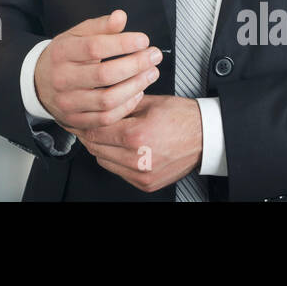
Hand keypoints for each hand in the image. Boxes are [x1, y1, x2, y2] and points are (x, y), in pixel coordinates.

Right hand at [33, 9, 162, 131]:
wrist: (38, 82)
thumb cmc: (64, 56)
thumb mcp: (76, 35)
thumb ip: (100, 26)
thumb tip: (120, 16)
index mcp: (62, 52)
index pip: (94, 47)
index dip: (122, 43)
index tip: (143, 40)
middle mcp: (62, 78)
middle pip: (104, 74)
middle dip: (135, 65)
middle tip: (154, 56)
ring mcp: (68, 102)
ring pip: (107, 99)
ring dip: (135, 86)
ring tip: (151, 73)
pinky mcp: (76, 120)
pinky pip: (106, 118)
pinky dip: (126, 106)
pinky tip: (138, 92)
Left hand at [65, 94, 202, 192]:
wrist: (206, 137)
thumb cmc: (182, 117)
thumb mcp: (149, 102)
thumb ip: (120, 104)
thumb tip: (98, 104)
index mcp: (136, 135)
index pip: (94, 131)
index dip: (83, 121)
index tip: (80, 116)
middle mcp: (137, 158)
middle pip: (95, 147)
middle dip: (90, 134)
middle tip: (90, 123)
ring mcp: (141, 174)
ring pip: (103, 161)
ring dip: (101, 148)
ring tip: (109, 134)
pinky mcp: (146, 183)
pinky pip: (118, 172)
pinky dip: (115, 160)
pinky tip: (122, 148)